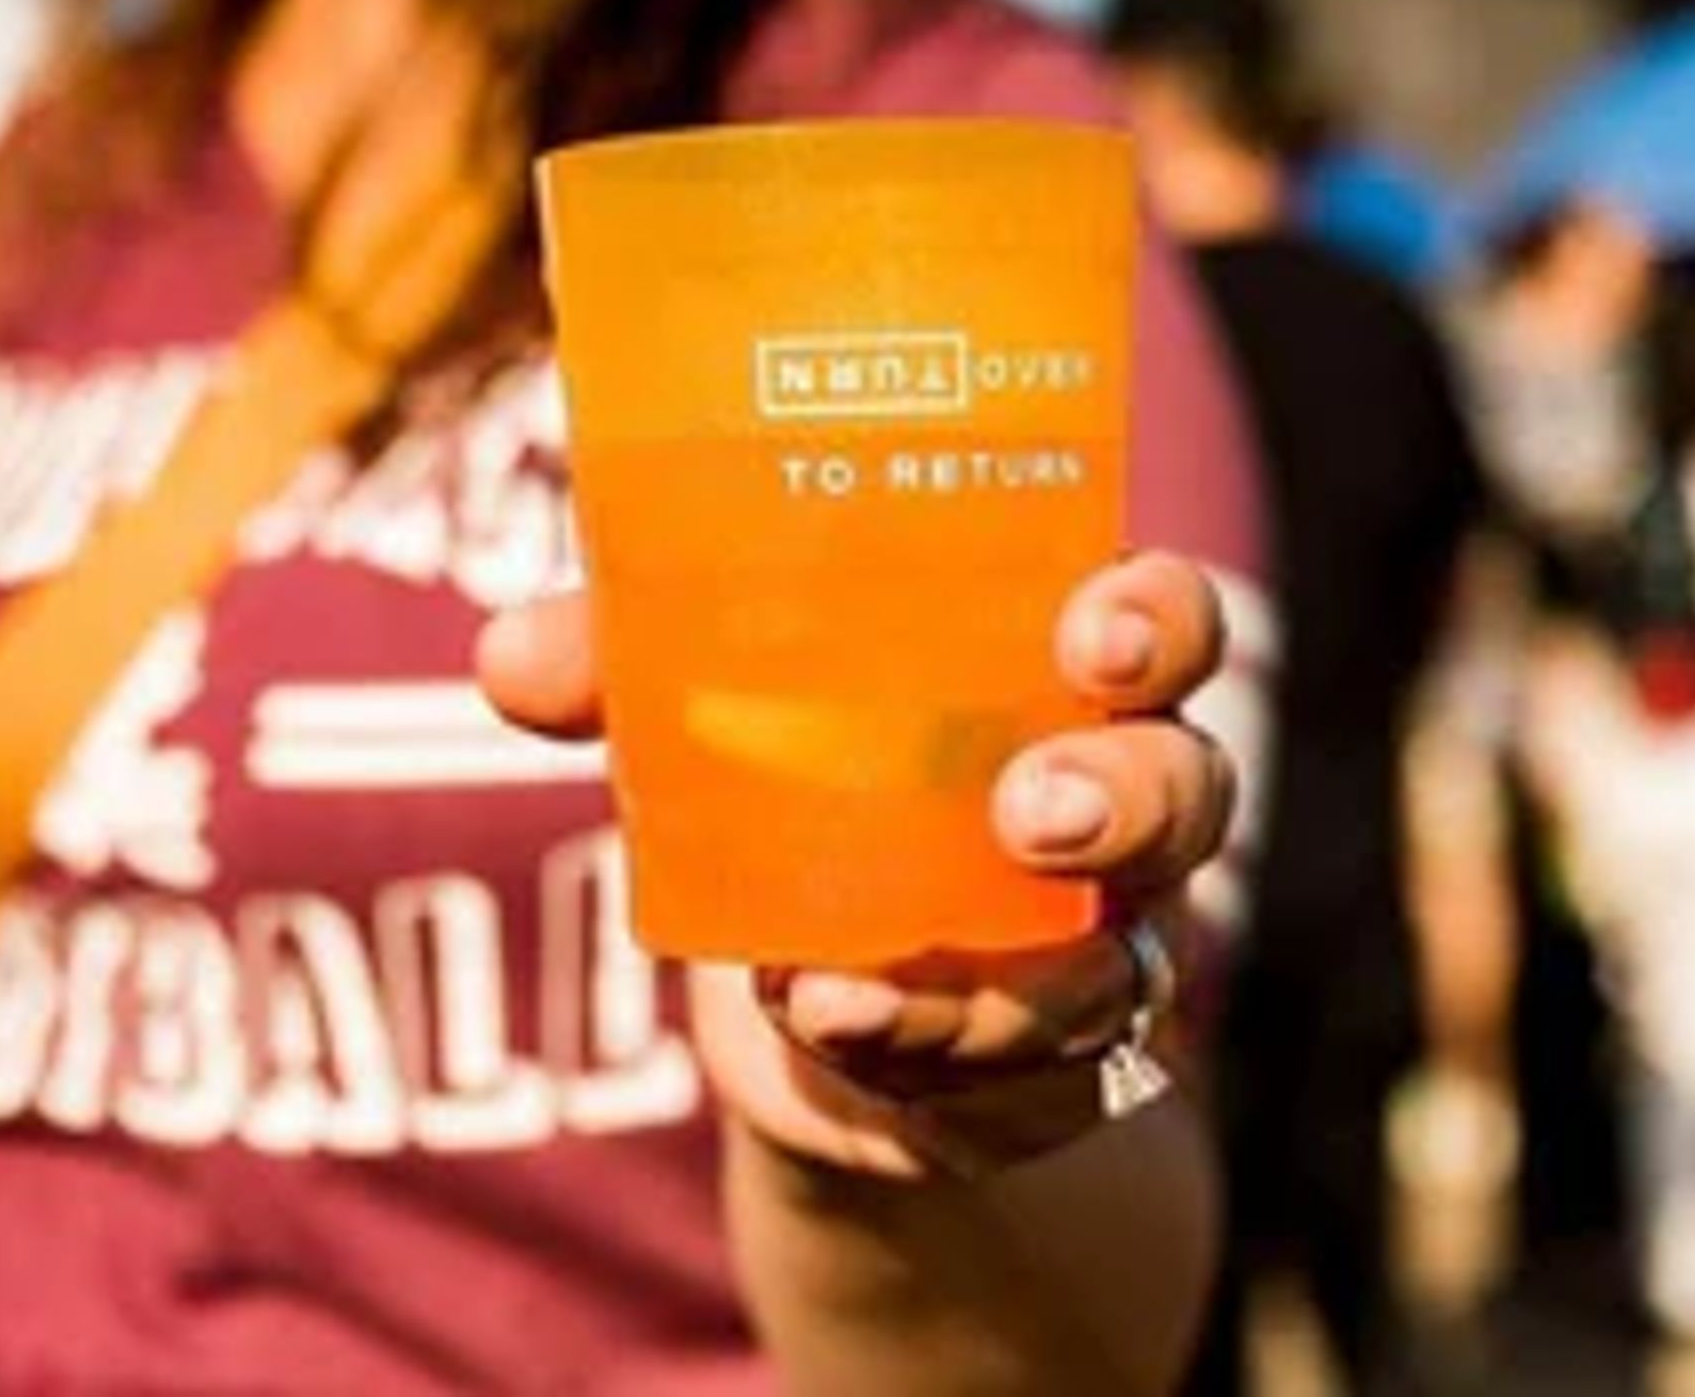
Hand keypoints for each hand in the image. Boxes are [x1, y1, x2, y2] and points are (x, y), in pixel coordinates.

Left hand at [477, 550, 1234, 1181]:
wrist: (818, 1007)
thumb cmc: (801, 791)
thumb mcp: (717, 714)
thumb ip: (626, 668)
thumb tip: (506, 656)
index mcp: (1060, 673)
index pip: (1161, 621)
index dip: (1152, 618)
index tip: (1087, 623)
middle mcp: (1116, 804)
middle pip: (1188, 786)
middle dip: (1128, 795)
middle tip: (1031, 805)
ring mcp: (1097, 951)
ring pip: (1121, 961)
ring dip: (1004, 976)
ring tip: (854, 984)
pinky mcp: (1042, 1074)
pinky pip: (1019, 1076)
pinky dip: (915, 1051)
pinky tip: (826, 1026)